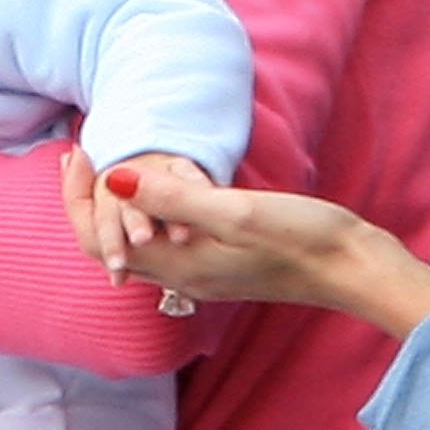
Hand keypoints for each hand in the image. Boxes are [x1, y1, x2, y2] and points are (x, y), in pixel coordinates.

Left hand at [64, 150, 429, 337]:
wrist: (354, 269)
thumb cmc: (301, 238)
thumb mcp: (234, 212)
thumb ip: (173, 198)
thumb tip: (113, 180)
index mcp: (176, 266)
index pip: (96, 241)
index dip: (76, 197)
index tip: (78, 150)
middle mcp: (181, 278)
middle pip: (109, 246)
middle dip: (87, 200)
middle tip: (85, 151)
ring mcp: (201, 276)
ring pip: (136, 246)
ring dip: (116, 208)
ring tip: (114, 162)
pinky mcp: (222, 267)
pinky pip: (164, 246)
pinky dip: (147, 216)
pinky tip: (162, 189)